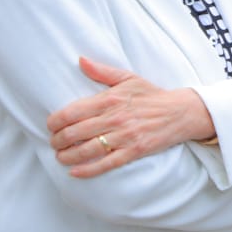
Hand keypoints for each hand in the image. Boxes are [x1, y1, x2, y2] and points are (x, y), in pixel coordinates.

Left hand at [47, 57, 214, 178]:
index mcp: (110, 99)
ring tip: (60, 157)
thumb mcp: (128, 78)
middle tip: (54, 143)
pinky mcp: (134, 151)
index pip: (72, 112)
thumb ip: (102, 71)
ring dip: (67, 156)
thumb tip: (80, 60)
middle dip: (57, 141)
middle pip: (74, 133)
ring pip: (86, 150)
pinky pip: (105, 164)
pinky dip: (87, 170)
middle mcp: (115, 118)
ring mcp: (125, 136)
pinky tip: (74, 171)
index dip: (55, 122)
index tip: (50, 125)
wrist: (180, 111)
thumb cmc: (152, 94)